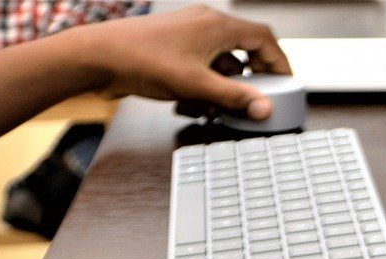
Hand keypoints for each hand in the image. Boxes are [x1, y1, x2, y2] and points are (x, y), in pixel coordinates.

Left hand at [68, 6, 290, 119]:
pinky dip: (205, 83)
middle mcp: (206, 23)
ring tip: (221, 107)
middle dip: (252, 77)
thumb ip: (233, 97)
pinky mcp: (174, 46)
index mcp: (217, 25)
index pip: (264, 38)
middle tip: (257, 99)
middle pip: (245, 47)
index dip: (279, 61)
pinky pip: (202, 63)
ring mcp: (189, 33)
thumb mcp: (195, 85)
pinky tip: (194, 104)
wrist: (100, 57)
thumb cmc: (142, 61)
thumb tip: (263, 107)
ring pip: (222, 58)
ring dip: (226, 84)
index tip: (286, 83)